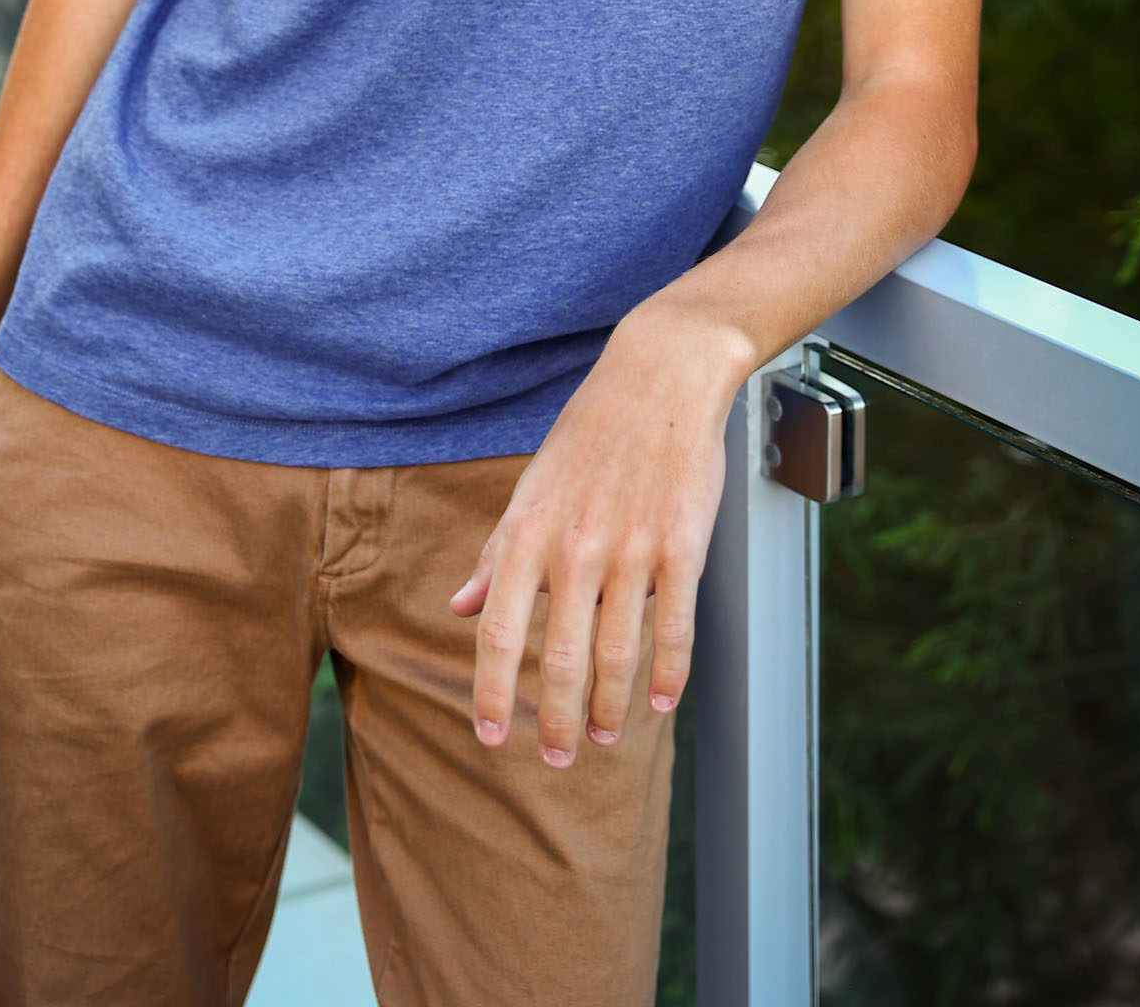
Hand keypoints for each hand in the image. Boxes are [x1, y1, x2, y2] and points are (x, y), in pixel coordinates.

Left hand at [449, 298, 746, 765]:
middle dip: (554, 722)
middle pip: (557, 660)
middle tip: (556, 760)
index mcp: (528, 533)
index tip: (492, 737)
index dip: (492, 693)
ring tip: (606, 738)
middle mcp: (573, 547)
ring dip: (611, 710)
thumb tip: (458, 607)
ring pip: (617, 655)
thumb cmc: (589, 434)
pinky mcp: (681, 546)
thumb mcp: (530, 489)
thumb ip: (496, 554)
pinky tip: (662, 704)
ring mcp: (629, 549)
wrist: (658, 378)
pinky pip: (674, 628)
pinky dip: (669, 676)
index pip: (498, 632)